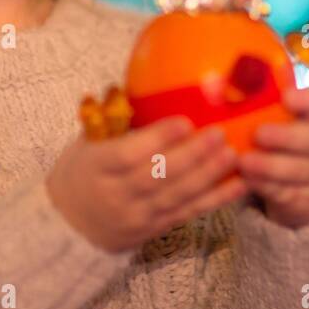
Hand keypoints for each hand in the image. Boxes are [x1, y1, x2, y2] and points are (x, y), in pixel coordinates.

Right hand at [46, 115, 249, 253]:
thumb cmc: (81, 172)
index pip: (127, 155)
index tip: (184, 121)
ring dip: (208, 175)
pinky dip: (216, 200)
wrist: (69, 225)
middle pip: (158, 176)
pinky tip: (239, 184)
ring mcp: (138, 215)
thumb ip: (112, 119)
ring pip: (177, 196)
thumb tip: (140, 79)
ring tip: (232, 154)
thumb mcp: (85, 143)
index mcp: (96, 167)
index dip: (157, 139)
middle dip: (192, 155)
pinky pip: (189, 213)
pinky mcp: (156, 229)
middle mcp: (117, 194)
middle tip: (219, 133)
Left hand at [237, 86, 308, 229]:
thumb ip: (246, 101)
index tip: (286, 97)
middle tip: (258, 134)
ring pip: (299, 168)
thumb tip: (213, 82)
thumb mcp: (264, 122)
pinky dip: (265, 186)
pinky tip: (246, 180)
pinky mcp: (303, 197)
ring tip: (244, 162)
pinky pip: (286, 191)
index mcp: (305, 115)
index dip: (304, 99)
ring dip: (270, 165)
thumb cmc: (271, 143)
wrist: (295, 187)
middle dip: (284, 136)